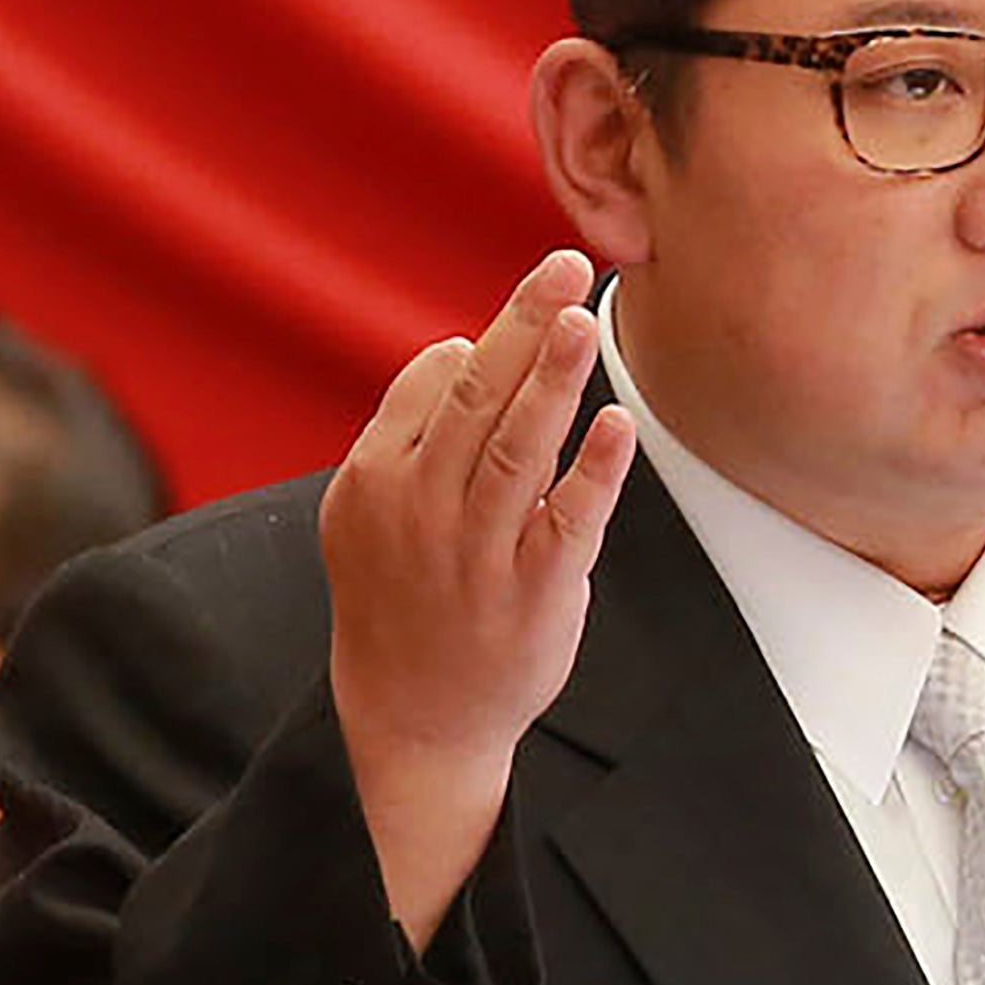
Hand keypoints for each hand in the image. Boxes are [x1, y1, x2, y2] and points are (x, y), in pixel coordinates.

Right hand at [326, 248, 640, 947]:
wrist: (411, 717)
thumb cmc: (399, 595)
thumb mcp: (367, 509)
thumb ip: (407, 425)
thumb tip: (458, 343)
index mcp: (376, 478)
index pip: (435, 385)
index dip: (494, 337)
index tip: (542, 292)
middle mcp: (422, 510)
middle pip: (477, 399)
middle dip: (523, 326)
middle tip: (566, 268)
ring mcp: (478, 553)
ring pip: (519, 449)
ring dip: (554, 381)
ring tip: (583, 321)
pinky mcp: (534, 594)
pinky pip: (569, 521)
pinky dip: (594, 472)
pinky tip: (617, 425)